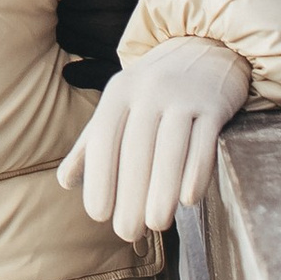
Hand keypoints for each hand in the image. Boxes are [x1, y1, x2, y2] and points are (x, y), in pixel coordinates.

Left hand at [58, 37, 249, 239]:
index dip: (99, 178)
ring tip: (157, 224)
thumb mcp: (120, 103)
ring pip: (170, 149)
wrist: (207, 46)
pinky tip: (189, 200)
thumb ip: (93, 142)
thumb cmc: (156, 88)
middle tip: (127, 233)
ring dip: (162, 190)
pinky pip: (204, 142)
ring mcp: (184, 96)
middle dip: (130, 194)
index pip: (104, 140)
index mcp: (119, 93)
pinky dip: (197, 172)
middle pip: (137, 150)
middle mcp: (149, 91)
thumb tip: (65, 181)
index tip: (98, 215)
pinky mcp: (215, 104)